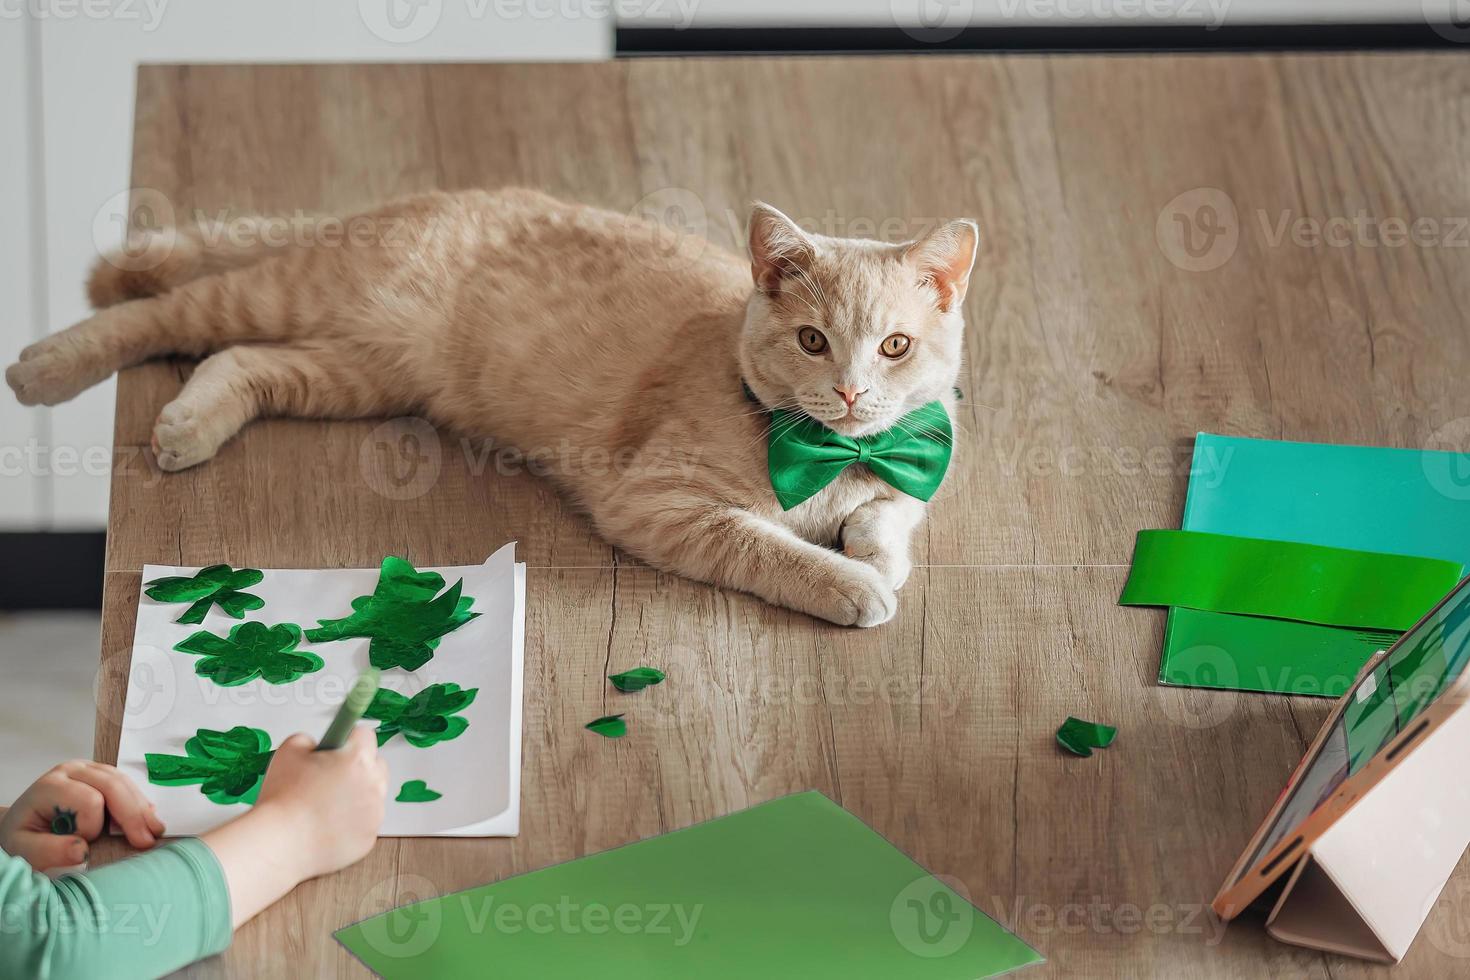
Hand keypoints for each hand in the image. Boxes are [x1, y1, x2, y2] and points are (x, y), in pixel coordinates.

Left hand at [0, 761, 164, 869]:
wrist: (22, 824)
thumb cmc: (24, 837)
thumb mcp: (23, 850)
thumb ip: (48, 851)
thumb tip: (81, 850)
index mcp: (51, 786)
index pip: (89, 801)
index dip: (93, 826)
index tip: (85, 845)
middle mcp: (72, 771)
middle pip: (113, 785)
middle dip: (132, 815)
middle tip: (146, 841)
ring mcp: (89, 770)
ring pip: (125, 783)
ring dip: (140, 808)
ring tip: (154, 830)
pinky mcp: (101, 776)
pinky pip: (127, 785)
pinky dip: (139, 802)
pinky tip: (147, 817)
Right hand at [198, 725, 387, 927]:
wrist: (279, 844)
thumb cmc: (283, 799)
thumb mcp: (289, 750)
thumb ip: (309, 741)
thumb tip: (318, 747)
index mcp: (357, 758)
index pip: (364, 735)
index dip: (347, 740)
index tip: (338, 747)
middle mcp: (374, 784)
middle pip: (376, 765)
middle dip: (357, 767)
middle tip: (329, 777)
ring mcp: (374, 814)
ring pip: (373, 796)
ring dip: (356, 796)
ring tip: (325, 805)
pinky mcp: (368, 838)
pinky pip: (365, 823)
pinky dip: (351, 823)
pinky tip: (327, 825)